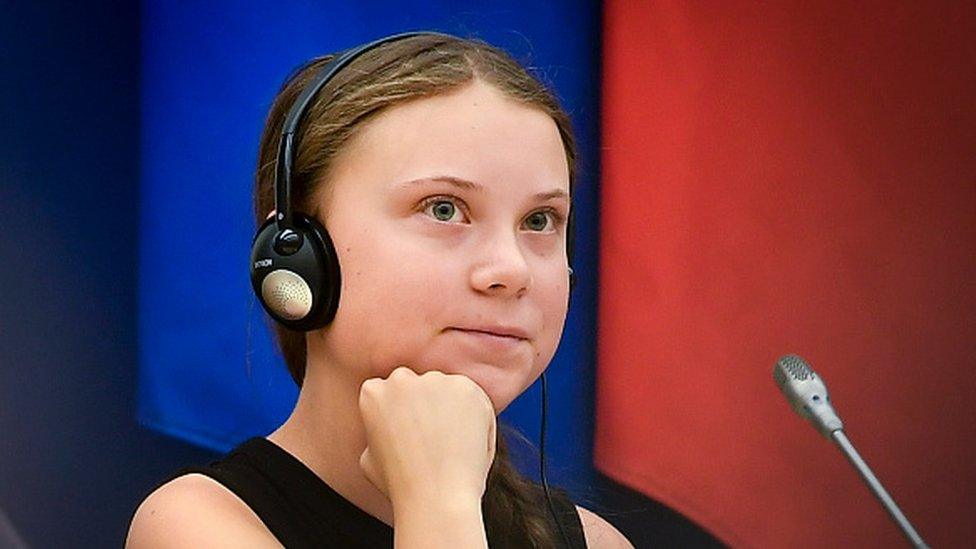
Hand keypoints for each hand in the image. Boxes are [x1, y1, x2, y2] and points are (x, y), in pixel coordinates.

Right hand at [358, 366, 496, 506]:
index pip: (388, 390)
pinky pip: (472, 397)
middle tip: (435, 439)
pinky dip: (476, 415)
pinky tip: (469, 442)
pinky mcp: (465, 386)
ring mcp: (434, 380)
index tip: (411, 434)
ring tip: (453, 445)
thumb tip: (386, 425)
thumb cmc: (401, 486)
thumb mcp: (369, 459)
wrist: (436, 497)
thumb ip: (376, 432)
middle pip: (417, 384)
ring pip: (446, 389)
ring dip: (451, 408)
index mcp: (372, 393)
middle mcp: (401, 379)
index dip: (402, 413)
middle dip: (425, 404)